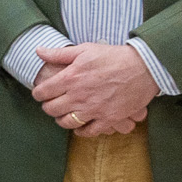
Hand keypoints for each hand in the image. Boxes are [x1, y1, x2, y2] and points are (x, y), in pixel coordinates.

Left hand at [32, 41, 158, 134]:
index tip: (41, 93)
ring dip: (61, 119)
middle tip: (51, 103)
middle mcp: (79, 96)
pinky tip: (79, 125)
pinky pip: (88, 132)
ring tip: (63, 114)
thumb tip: (38, 51)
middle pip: (51, 109)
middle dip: (48, 106)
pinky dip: (81, 131)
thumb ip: (59, 53)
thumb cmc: (113, 56)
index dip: (38, 93)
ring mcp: (93, 109)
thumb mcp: (85, 49)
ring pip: (66, 122)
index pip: (42, 92)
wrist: (143, 68)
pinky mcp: (108, 118)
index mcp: (70, 78)